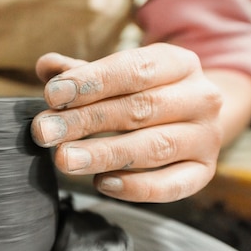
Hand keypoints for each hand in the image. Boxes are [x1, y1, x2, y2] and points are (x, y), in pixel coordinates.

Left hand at [31, 44, 223, 202]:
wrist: (192, 116)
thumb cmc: (141, 92)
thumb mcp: (114, 74)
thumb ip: (79, 71)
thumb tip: (46, 66)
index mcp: (179, 63)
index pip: (134, 69)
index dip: (91, 82)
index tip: (52, 95)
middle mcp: (200, 97)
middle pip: (139, 109)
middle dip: (85, 121)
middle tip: (45, 132)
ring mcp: (206, 137)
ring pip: (153, 147)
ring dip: (103, 154)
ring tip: (64, 159)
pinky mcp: (204, 172)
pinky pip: (172, 185)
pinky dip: (135, 188)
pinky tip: (101, 183)